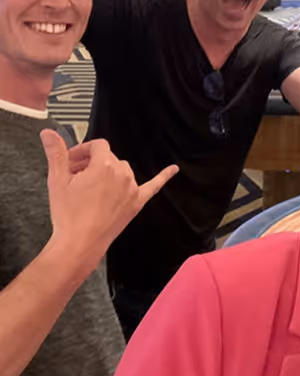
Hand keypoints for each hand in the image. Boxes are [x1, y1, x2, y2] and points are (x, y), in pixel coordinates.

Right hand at [42, 131, 177, 271]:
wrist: (79, 243)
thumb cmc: (68, 213)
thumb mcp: (57, 180)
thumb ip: (56, 153)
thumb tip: (49, 132)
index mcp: (104, 165)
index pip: (97, 146)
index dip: (82, 150)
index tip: (70, 160)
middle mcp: (123, 173)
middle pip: (109, 158)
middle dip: (91, 163)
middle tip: (73, 176)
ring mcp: (132, 188)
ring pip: (122, 171)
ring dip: (108, 173)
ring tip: (89, 187)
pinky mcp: (137, 203)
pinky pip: (153, 186)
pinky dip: (163, 176)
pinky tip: (174, 169)